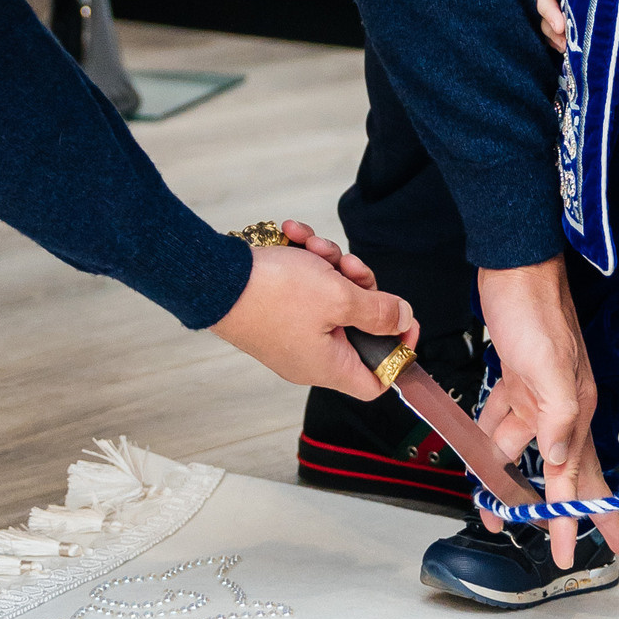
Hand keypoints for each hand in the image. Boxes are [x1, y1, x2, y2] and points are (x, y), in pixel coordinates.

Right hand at [210, 240, 412, 396]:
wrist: (214, 276)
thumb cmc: (274, 293)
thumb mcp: (339, 297)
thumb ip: (378, 310)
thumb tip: (403, 320)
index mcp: (328, 366)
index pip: (376, 380)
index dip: (397, 351)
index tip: (402, 318)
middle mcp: (310, 355)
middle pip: (357, 325)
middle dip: (358, 287)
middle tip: (347, 266)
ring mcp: (291, 331)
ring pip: (332, 297)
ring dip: (329, 264)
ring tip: (312, 247)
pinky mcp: (276, 310)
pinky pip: (306, 286)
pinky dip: (306, 261)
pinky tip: (295, 238)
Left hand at [476, 260, 618, 567]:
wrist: (513, 264)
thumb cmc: (535, 309)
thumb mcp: (550, 366)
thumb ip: (560, 419)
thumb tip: (560, 465)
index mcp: (576, 409)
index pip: (576, 477)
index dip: (574, 518)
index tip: (573, 553)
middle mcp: (560, 407)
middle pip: (563, 473)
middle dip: (566, 512)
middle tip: (568, 548)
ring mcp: (536, 394)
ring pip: (524, 453)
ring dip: (512, 485)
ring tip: (498, 516)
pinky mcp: (513, 379)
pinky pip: (503, 423)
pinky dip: (492, 446)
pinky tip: (481, 461)